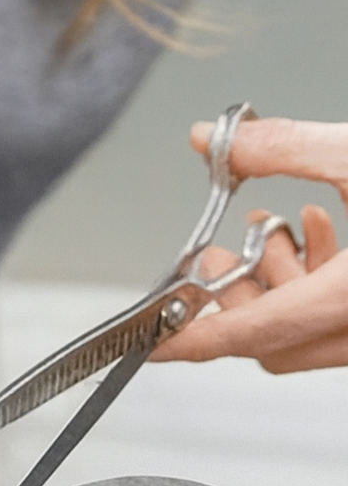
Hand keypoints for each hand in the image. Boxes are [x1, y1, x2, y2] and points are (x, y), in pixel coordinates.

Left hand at [152, 117, 347, 370]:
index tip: (154, 344)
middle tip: (216, 253)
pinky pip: (336, 324)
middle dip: (236, 296)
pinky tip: (314, 231)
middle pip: (275, 343)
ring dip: (276, 285)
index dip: (195, 340)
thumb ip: (283, 148)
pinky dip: (312, 285)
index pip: (256, 333)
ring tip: (272, 229)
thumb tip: (213, 141)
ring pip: (306, 336)